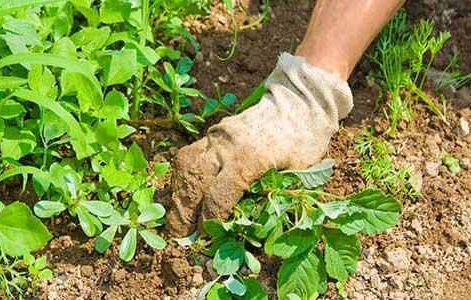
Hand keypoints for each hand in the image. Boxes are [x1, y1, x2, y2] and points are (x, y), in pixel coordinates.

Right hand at [165, 53, 352, 236]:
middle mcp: (227, 146)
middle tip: (180, 234)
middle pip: (194, 183)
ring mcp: (217, 136)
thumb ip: (270, 197)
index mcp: (250, 159)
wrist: (300, 103)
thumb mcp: (297, 174)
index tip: (204, 238)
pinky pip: (189, 154)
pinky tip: (186, 190)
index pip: (218, 197)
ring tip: (179, 214)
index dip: (208, 222)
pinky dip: (184, 176)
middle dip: (183, 212)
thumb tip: (243, 225)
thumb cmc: (304, 142)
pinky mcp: (213, 132)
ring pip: (186, 167)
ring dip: (178, 193)